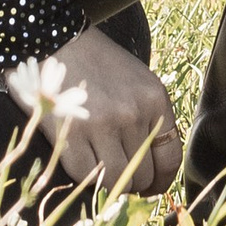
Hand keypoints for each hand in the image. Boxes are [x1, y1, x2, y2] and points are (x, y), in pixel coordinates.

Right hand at [3, 23, 180, 191]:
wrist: (55, 39)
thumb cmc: (96, 62)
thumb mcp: (136, 80)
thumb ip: (148, 117)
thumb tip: (153, 166)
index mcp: (154, 98)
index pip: (170, 157)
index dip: (161, 180)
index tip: (152, 186)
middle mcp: (133, 113)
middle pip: (144, 175)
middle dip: (134, 182)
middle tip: (122, 177)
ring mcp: (103, 125)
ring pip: (117, 182)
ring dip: (111, 185)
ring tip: (102, 173)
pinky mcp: (72, 135)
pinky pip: (87, 176)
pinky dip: (86, 176)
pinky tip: (82, 160)